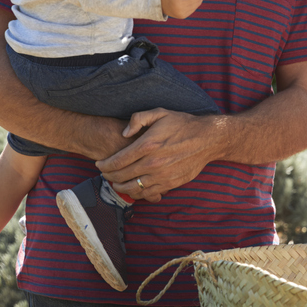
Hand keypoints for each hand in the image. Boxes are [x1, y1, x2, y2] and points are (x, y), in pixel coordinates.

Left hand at [96, 108, 223, 201]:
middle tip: (104, 173)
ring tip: (115, 182)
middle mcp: (153, 162)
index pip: (118, 160)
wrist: (207, 139)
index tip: (99, 164)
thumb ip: (138, 119)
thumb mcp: (160, 113)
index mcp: (148, 145)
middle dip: (109, 176)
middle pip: (121, 176)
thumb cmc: (182, 124)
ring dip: (120, 186)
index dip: (104, 165)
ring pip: (132, 187)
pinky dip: (136, 193)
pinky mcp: (170, 183)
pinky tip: (132, 187)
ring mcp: (162, 175)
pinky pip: (147, 193)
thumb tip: (124, 133)